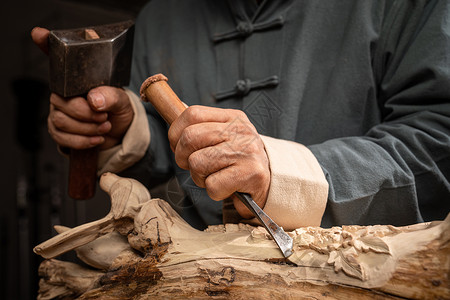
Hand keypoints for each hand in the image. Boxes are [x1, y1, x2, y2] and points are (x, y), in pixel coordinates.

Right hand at [31, 27, 133, 149]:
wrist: (120, 135)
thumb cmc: (118, 112)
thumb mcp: (123, 101)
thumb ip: (111, 96)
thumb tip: (93, 99)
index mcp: (77, 79)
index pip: (58, 58)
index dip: (47, 45)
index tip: (40, 33)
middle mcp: (63, 92)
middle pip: (59, 100)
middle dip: (85, 113)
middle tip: (104, 116)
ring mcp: (58, 112)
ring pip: (61, 121)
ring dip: (87, 128)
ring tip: (105, 126)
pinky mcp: (59, 131)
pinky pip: (61, 137)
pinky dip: (82, 141)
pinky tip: (97, 139)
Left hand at [168, 106, 270, 218]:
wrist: (268, 183)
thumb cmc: (238, 161)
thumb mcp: (223, 137)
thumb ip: (201, 127)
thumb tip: (173, 117)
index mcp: (232, 117)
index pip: (193, 113)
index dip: (175, 132)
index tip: (177, 146)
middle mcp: (241, 131)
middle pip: (190, 137)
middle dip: (183, 157)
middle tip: (194, 166)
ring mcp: (247, 152)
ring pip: (197, 163)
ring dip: (199, 177)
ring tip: (214, 176)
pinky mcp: (251, 174)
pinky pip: (212, 185)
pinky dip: (214, 191)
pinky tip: (226, 186)